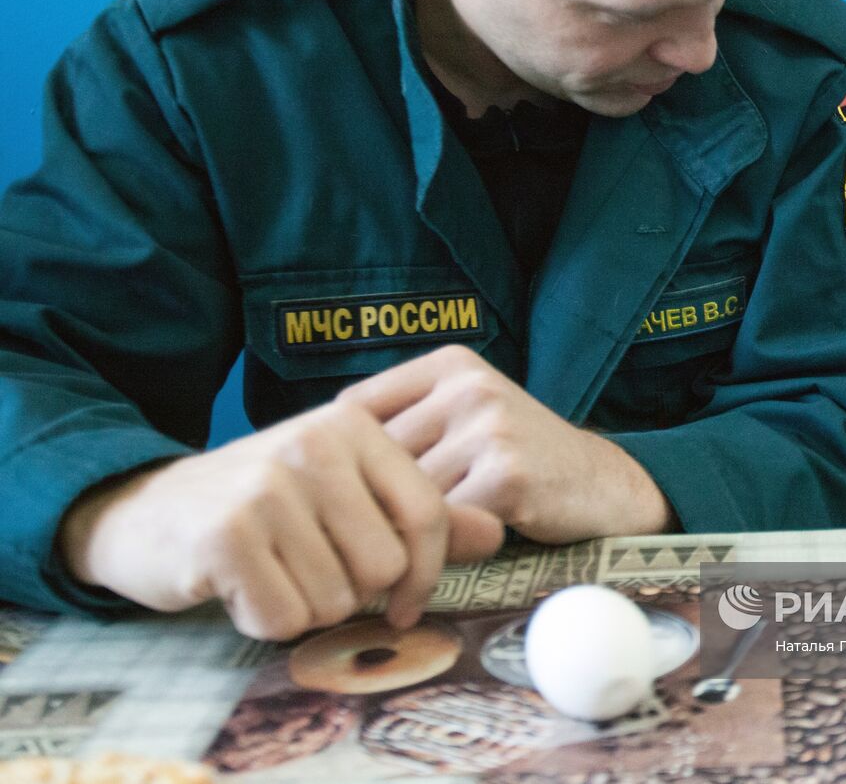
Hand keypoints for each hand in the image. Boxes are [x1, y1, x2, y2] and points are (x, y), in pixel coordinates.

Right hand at [60, 401, 504, 640]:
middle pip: (385, 568)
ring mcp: (267, 486)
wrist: (149, 512)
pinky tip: (241, 585)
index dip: (428, 574)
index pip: (429, 515)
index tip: (405, 601)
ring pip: (336, 599)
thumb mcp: (346, 494)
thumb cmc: (262, 505)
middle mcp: (313, 443)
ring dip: (306, 605)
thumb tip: (496, 533)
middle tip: (308, 568)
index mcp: (353, 425)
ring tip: (272, 569)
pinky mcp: (226, 535)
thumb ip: (419, 515)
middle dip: (352, 591)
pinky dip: (265, 619)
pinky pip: (285, 618)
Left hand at [338, 345, 674, 542]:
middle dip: (363, 505)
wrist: (605, 488)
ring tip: (388, 566)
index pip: (355, 408)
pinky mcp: (505, 474)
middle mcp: (468, 386)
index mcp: (451, 365)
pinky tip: (432, 570)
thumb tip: (314, 466)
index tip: (332, 501)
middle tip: (348, 548)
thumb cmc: (523, 461)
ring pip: (404, 493)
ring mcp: (489, 427)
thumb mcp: (469, 420)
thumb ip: (410, 427)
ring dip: (394, 534)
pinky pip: (442, 522)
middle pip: (374, 455)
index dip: (339, 462)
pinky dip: (432, 551)